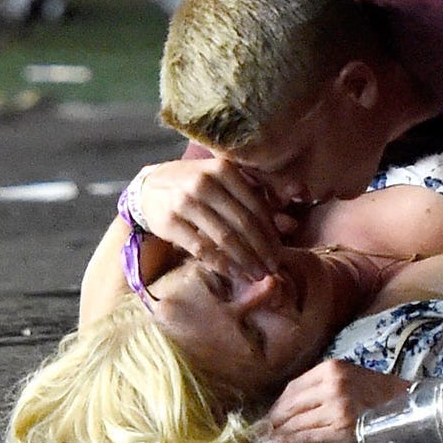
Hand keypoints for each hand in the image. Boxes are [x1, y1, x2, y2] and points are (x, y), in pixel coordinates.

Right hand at [127, 156, 284, 282]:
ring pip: (224, 238)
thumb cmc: (198, 183)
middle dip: (261, 249)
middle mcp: (205, 182)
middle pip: (242, 223)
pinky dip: (220, 263)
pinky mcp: (169, 222)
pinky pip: (201, 248)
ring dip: (245, 260)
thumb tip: (292, 219)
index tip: (281, 251)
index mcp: (224, 168)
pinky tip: (234, 273)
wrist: (150, 187)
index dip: (270, 231)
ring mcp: (185, 202)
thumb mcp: (227, 178)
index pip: (255, 205)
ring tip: (257, 274)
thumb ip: (260, 193)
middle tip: (273, 268)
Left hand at [253, 359, 409, 442]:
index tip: (266, 418)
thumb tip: (283, 409)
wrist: (405, 407)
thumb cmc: (375, 394)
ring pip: (296, 423)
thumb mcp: (347, 378)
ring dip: (278, 435)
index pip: (293, 388)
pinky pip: (307, 437)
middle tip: (259, 434)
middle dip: (273, 421)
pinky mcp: (342, 429)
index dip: (276, 405)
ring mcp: (338, 408)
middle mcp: (333, 385)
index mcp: (332, 368)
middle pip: (291, 406)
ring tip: (267, 442)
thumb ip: (319, 387)